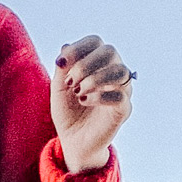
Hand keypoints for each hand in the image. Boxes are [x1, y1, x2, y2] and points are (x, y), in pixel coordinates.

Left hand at [51, 35, 133, 172]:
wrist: (73, 140)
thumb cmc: (68, 111)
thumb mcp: (58, 88)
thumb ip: (62, 68)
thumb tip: (65, 47)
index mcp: (98, 63)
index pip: (95, 41)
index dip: (78, 48)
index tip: (60, 64)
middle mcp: (113, 72)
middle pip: (110, 51)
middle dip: (85, 64)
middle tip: (71, 82)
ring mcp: (121, 90)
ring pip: (120, 71)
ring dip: (94, 79)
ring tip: (79, 92)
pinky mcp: (124, 109)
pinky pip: (120, 96)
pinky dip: (99, 96)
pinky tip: (84, 101)